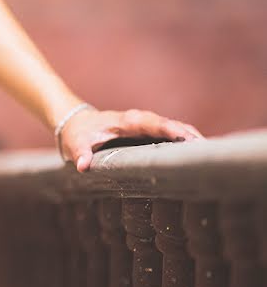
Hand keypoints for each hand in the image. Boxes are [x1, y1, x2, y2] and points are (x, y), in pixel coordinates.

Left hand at [59, 107, 204, 172]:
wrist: (77, 123)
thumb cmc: (78, 134)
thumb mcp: (76, 144)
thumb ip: (81, 154)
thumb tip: (83, 166)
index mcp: (126, 120)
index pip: (151, 123)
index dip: (168, 129)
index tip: (185, 136)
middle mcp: (140, 121)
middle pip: (169, 124)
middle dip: (187, 134)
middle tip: (207, 149)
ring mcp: (146, 126)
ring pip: (173, 129)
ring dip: (191, 138)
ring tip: (210, 153)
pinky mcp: (149, 134)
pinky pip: (170, 135)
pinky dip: (184, 142)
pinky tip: (198, 156)